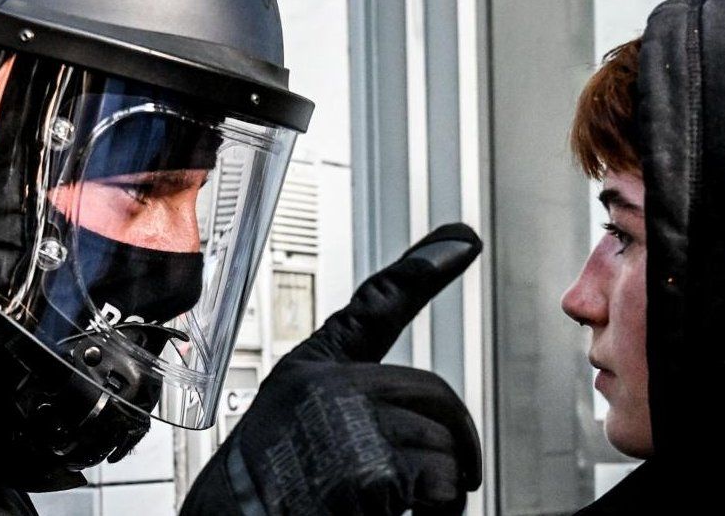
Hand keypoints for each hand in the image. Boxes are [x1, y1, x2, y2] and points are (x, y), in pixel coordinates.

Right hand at [181, 223, 482, 515]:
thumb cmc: (260, 492)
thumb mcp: (294, 427)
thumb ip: (350, 406)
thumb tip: (422, 420)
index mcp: (313, 372)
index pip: (376, 305)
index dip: (422, 268)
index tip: (464, 237)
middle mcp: (329, 389)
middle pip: (435, 395)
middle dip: (453, 444)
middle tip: (447, 483)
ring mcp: (347, 424)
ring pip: (443, 446)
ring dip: (438, 491)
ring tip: (395, 506)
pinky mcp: (369, 470)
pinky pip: (440, 484)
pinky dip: (437, 511)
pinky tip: (394, 514)